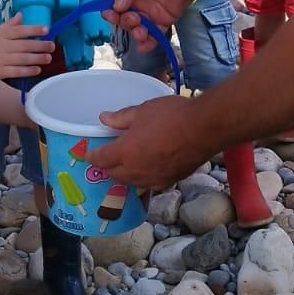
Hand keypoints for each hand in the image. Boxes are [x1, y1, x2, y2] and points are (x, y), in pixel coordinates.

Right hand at [0, 14, 52, 81]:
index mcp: (1, 35)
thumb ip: (8, 25)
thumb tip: (21, 15)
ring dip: (37, 58)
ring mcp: (1, 59)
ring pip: (23, 58)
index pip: (20, 30)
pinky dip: (28, 71)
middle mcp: (2, 46)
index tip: (47, 29)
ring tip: (48, 58)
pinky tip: (37, 70)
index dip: (34, 30)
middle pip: (25, 45)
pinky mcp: (0, 72)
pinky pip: (17, 71)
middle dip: (40, 45)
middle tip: (52, 46)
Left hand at [86, 94, 215, 188]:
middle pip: (114, 175)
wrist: (205, 128)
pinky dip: (143, 178)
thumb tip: (103, 118)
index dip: (92, 157)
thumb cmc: (172, 115)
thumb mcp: (142, 110)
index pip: (101, 159)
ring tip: (124, 166)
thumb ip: (120, 118)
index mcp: (125, 152)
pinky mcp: (170, 180)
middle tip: (106, 159)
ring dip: (124, 175)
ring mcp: (154, 178)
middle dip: (107, 168)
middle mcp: (137, 170)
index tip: (88, 155)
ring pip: (132, 182)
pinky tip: (147, 170)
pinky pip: (150, 183)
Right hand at [104, 0, 207, 51]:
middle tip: (132, 17)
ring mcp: (148, 10)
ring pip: (135, 27)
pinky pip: (153, 34)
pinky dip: (148, 43)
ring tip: (140, 31)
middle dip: (122, 21)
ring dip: (134, 32)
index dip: (107, 7)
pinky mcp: (163, 18)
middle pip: (120, 16)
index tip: (110, 13)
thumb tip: (116, 6)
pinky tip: (145, 45)